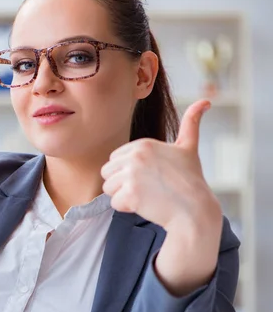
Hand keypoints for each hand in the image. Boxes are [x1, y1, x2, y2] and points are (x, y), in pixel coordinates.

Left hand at [101, 99, 220, 230]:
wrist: (195, 210)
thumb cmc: (191, 180)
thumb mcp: (189, 147)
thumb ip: (191, 123)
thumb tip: (205, 101)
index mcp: (143, 144)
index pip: (114, 159)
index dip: (128, 171)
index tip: (150, 175)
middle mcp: (135, 157)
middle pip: (107, 172)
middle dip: (122, 183)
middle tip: (147, 188)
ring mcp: (132, 175)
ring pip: (108, 188)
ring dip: (124, 196)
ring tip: (146, 196)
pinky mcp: (131, 195)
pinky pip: (114, 204)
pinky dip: (127, 208)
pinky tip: (146, 205)